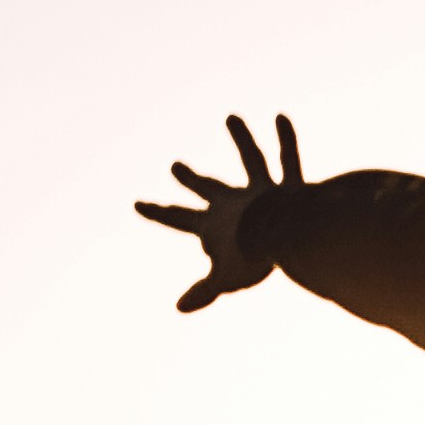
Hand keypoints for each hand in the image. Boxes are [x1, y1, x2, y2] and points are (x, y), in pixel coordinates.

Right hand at [134, 110, 304, 310]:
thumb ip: (204, 292)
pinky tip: (281, 116)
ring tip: (232, 118)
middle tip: (175, 166)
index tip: (137, 202)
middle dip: (191, 180)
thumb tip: (179, 307)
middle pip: (208, 188)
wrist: (278, 236)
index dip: (158, 212)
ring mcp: (260, 192)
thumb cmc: (250, 259)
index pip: (179, 219)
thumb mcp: (225, 279)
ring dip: (241, 138)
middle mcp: (233, 202)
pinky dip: (286, 139)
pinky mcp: (288, 187)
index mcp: (213, 225)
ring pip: (250, 160)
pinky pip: (288, 159)